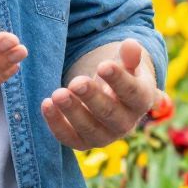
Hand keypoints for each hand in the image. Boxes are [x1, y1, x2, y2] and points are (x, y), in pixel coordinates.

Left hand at [43, 39, 161, 148]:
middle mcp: (125, 124)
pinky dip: (56, 123)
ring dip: (72, 112)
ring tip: (57, 94)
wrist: (110, 98)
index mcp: (141, 101)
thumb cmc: (120, 76)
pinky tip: (46, 104)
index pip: (132, 92)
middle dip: (91, 98)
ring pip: (89, 128)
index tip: (103, 66)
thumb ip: (129, 56)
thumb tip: (130, 44)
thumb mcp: (127, 64)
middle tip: (76, 83)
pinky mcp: (83, 143)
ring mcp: (104, 136)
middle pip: (109, 113)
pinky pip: (69, 137)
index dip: (118, 80)